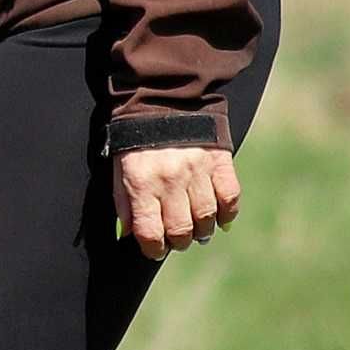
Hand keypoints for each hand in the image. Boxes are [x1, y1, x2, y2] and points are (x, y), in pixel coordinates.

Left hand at [114, 144, 239, 260]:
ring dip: (202, 230)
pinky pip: (230, 197)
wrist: (162, 99)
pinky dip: (228, 213)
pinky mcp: (219, 160)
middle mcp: (170, 180)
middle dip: (178, 242)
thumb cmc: (136, 141)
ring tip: (197, 229)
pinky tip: (220, 217)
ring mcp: (197, 170)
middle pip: (181, 230)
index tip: (155, 249)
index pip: (150, 233)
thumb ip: (124, 204)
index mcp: (142, 183)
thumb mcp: (118, 170)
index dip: (153, 249)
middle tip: (176, 239)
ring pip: (206, 217)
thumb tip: (130, 236)